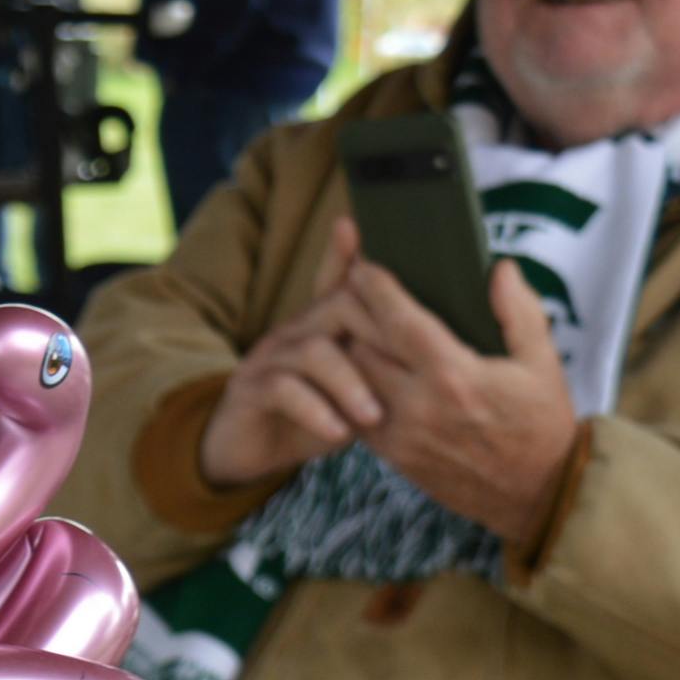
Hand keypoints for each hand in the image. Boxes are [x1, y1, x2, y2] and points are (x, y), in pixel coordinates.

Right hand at [199, 216, 389, 489]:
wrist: (247, 449)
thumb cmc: (310, 414)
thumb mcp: (350, 387)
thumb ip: (379, 364)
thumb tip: (433, 352)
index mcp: (320, 324)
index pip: (340, 279)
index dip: (350, 255)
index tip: (360, 230)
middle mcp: (293, 331)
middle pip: (338, 305)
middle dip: (380, 334)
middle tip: (411, 370)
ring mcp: (268, 358)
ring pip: (314, 350)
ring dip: (350, 384)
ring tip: (375, 416)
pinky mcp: (248, 390)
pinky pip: (283, 389)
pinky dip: (315, 410)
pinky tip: (339, 434)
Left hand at [338, 250, 580, 541]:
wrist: (536, 493)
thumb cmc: (542, 422)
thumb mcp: (542, 362)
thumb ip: (518, 311)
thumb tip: (497, 268)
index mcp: (455, 376)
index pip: (399, 322)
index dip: (376, 290)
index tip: (363, 266)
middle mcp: (419, 405)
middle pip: (363, 346)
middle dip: (353, 314)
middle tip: (349, 287)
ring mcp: (400, 434)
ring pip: (352, 379)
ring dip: (348, 349)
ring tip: (348, 322)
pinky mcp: (392, 456)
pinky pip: (355, 411)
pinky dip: (352, 386)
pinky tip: (357, 365)